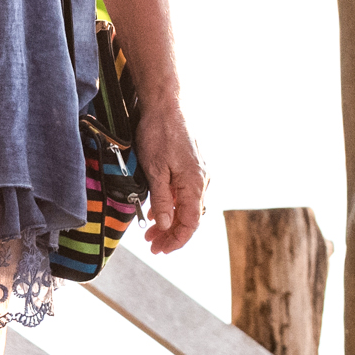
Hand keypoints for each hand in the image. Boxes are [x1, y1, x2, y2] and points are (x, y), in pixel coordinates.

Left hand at [134, 92, 204, 252]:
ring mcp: (198, 173)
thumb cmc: (160, 133)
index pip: (191, 223)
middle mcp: (202, 181)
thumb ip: (162, 200)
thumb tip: (167, 226)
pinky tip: (158, 211)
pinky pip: (185, 194)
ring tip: (152, 233)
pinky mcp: (192, 166)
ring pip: (187, 207)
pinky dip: (172, 206)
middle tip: (153, 246)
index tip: (161, 250)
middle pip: (190, 218)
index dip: (177, 241)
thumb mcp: (154, 170)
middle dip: (171, 235)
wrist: (166, 104)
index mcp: (195, 184)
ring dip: (171, 222)